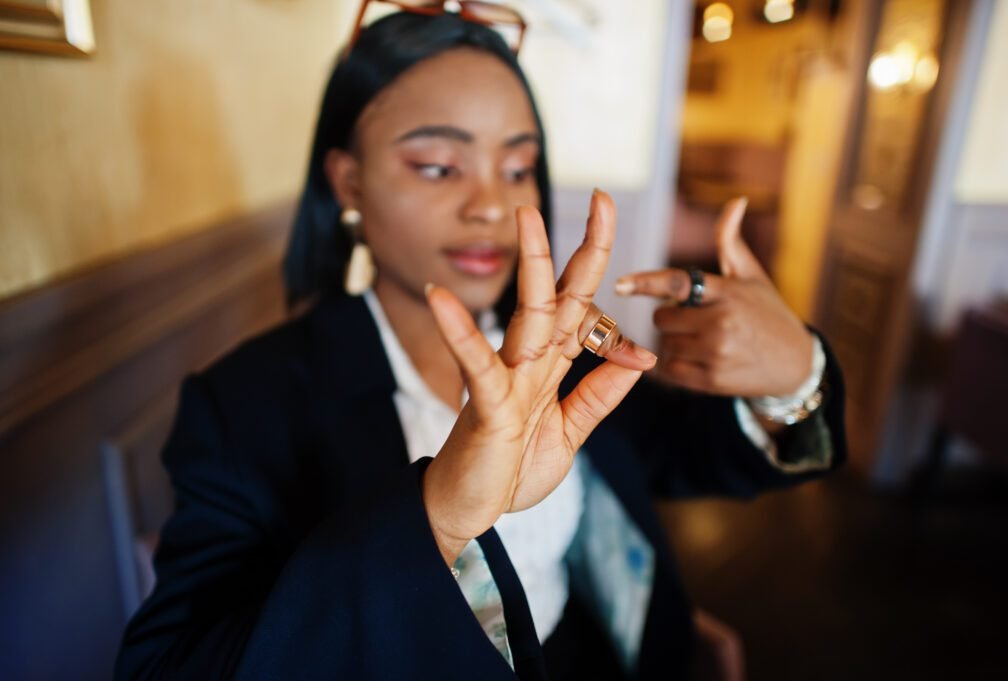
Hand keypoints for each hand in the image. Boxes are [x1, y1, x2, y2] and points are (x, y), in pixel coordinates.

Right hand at [422, 191, 655, 564]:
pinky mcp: (487, 406)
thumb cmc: (510, 469)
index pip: (584, 311)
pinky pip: (478, 365)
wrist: (468, 510)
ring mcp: (508, 379)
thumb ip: (599, 396)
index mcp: (551, 368)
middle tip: (602, 197)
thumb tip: (639, 360)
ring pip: (528, 316)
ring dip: (529, 265)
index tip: (616, 230)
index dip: (603, 275)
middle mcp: (531, 363)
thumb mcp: (570, 432)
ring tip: (527, 215)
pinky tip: (442, 298)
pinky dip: (460, 332)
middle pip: (562, 296)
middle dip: (584, 249)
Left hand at [615, 197, 813, 396]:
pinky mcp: (712, 380)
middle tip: (697, 319)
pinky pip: (672, 369)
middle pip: (662, 318)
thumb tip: (736, 201)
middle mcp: (721, 321)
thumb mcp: (752, 276)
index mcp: (727, 292)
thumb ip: (731, 242)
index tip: (620, 284)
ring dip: (676, 342)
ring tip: (706, 341)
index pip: (677, 283)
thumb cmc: (768, 313)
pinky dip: (680, 365)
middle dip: (672, 317)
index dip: (645, 282)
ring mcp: (717, 352)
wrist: (796, 365)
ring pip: (666, 344)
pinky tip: (704, 360)